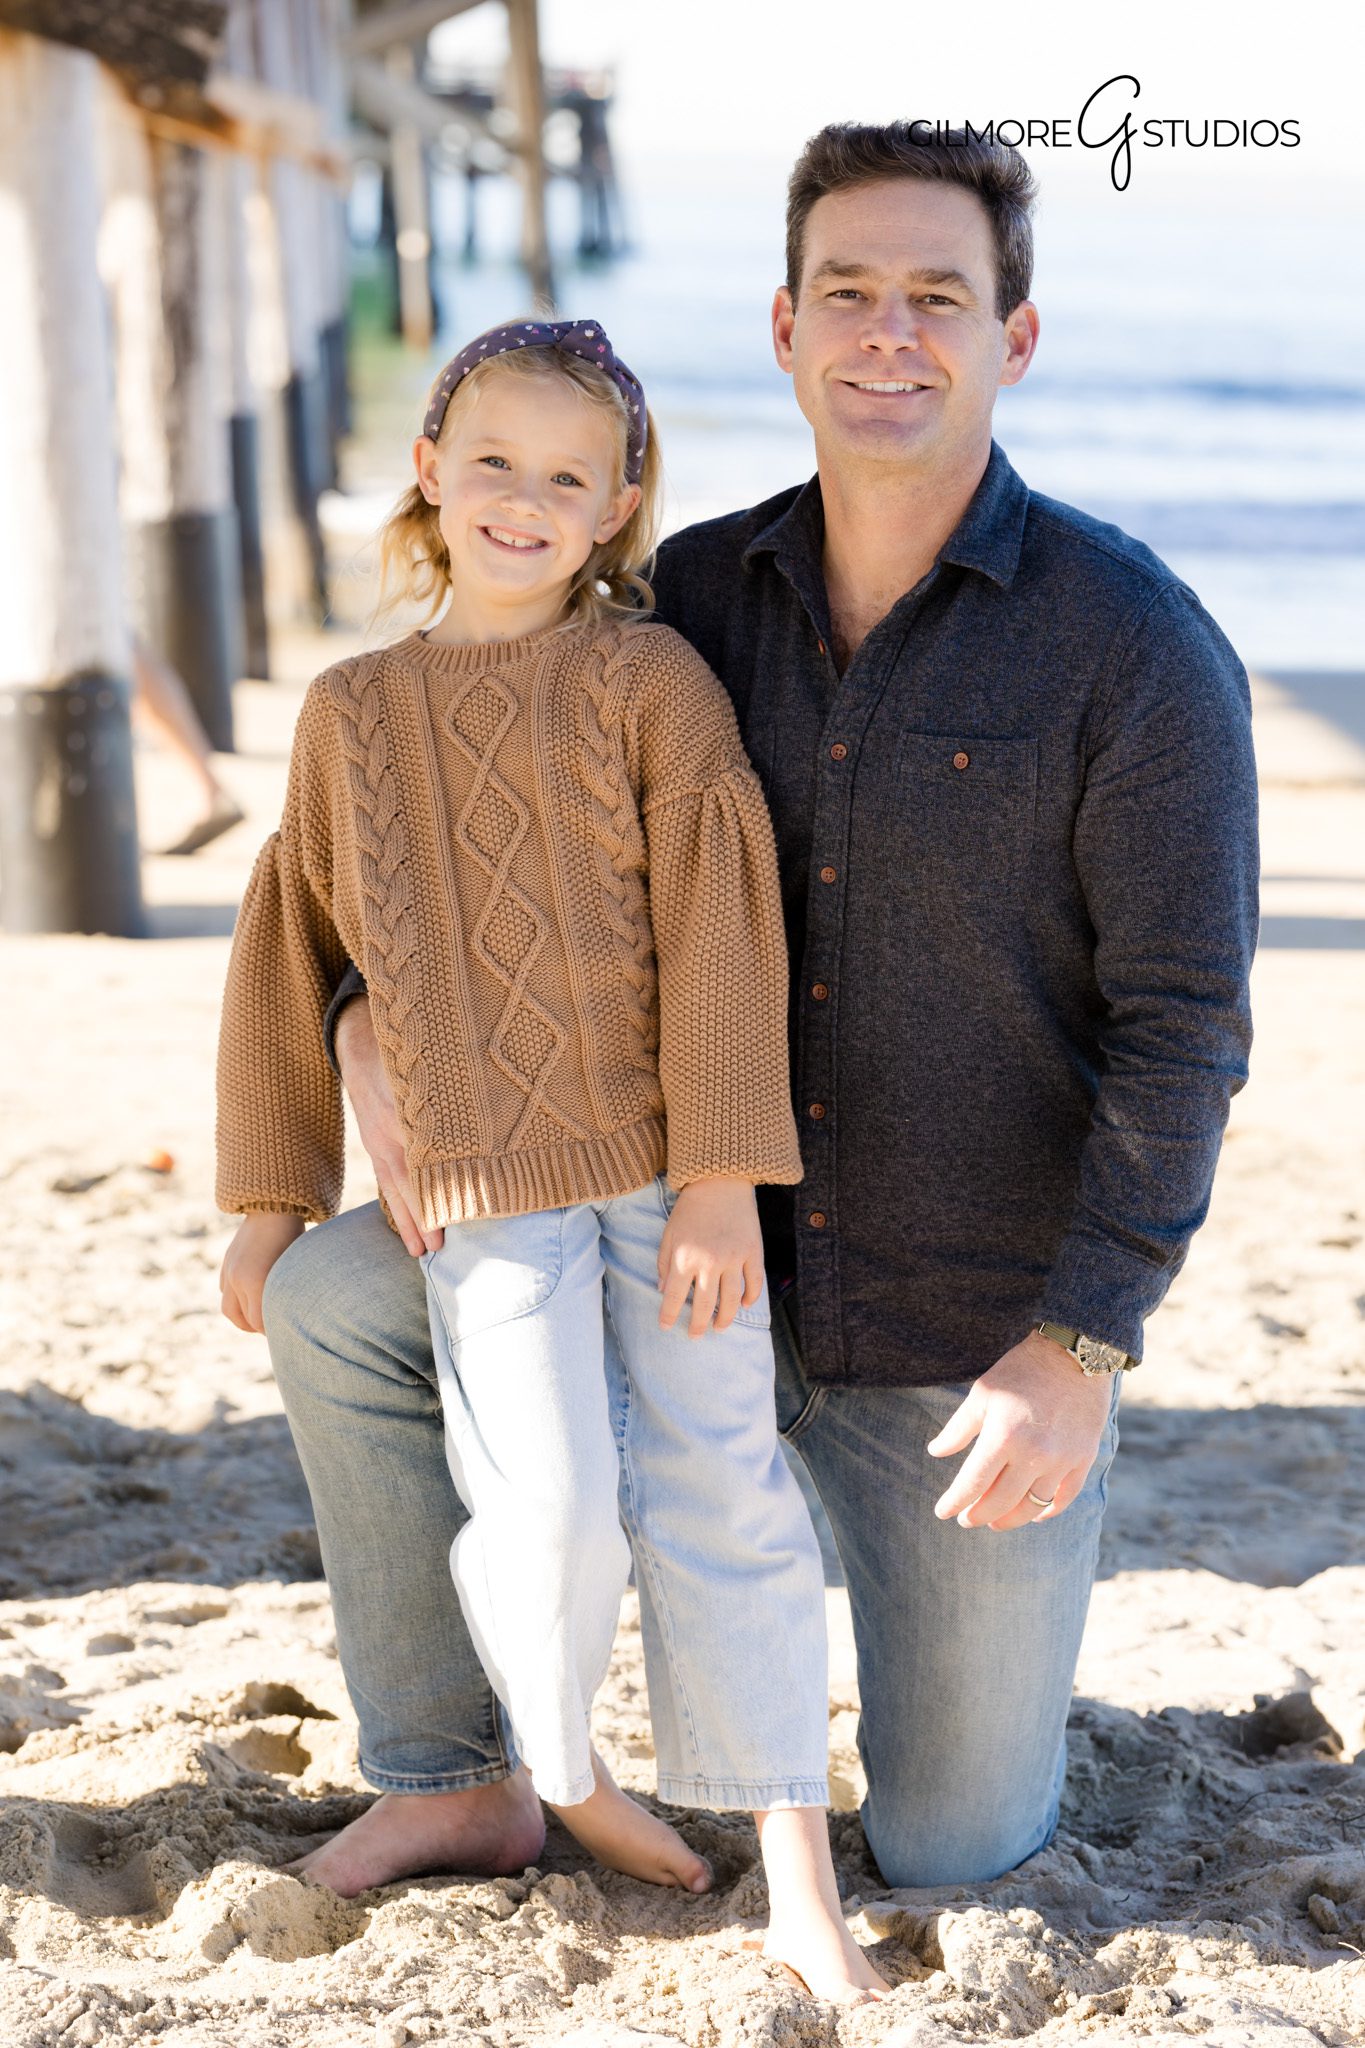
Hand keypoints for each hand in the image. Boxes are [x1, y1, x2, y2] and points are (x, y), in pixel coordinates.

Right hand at [220, 1213, 304, 1332]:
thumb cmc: (295, 1237)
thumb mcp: (295, 1268)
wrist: (274, 1205)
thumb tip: (292, 1316)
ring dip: (243, 1317)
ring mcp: (229, 1269)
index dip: (272, 1331)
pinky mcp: (227, 1261)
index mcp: (256, 1281)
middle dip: (257, 1328)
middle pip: (242, 1320)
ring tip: (260, 1318)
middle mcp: (237, 1277)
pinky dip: (236, 1299)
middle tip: (274, 1329)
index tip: (286, 1331)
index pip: (258, 1323)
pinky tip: (251, 1297)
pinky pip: (225, 1290)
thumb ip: (288, 1294)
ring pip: (228, 1308)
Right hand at [335, 995, 443, 1255]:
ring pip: (395, 1187)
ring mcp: (378, 1141)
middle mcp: (390, 1130)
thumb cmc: (410, 1053)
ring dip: (408, 1220)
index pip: (423, 1157)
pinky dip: (398, 1205)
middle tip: (437, 1249)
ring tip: (420, 1252)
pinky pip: (386, 1181)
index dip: (435, 1187)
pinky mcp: (374, 1145)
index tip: (452, 1214)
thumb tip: (494, 1117)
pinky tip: (408, 1228)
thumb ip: (456, 1092)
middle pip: (407, 1181)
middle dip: (422, 1215)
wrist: (363, 1044)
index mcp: (408, 1111)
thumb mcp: (434, 1064)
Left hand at [657, 1177, 764, 1337]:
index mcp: (684, 1258)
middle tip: (695, 1336)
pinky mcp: (752, 1252)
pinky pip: (754, 1283)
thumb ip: (663, 1263)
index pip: (673, 1298)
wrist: (719, 1182)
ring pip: (731, 1301)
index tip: (666, 1327)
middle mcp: (709, 1263)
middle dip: (697, 1325)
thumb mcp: (669, 1234)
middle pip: (703, 1306)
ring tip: (719, 1327)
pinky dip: (751, 1297)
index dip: (668, 1316)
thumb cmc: (690, 1209)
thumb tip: (662, 1290)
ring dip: (725, 1319)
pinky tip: (744, 1305)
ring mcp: (733, 1259)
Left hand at [926, 1330, 1113, 1529]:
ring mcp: (1061, 1460)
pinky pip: (1064, 1497)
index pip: (972, 1484)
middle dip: (978, 1515)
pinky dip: (1048, 1511)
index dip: (954, 1502)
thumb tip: (936, 1452)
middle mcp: (1033, 1455)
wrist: (1072, 1356)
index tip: (943, 1512)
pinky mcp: (1084, 1459)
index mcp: (1002, 1437)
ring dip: (1010, 1520)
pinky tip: (1035, 1515)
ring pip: (1032, 1506)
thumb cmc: (1021, 1371)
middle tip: (966, 1519)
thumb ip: (958, 1428)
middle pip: (1000, 1502)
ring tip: (995, 1522)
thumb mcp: (982, 1394)